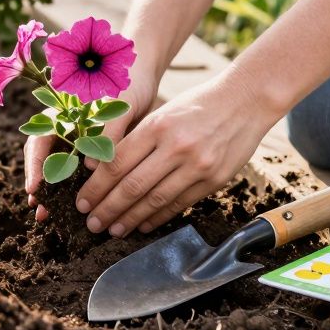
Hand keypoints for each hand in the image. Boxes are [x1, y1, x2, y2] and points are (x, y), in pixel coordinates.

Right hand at [23, 59, 159, 222]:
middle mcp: (65, 127)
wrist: (141, 71)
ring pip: (58, 166)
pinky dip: (74, 187)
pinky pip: (77, 169)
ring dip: (53, 190)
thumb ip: (105, 133)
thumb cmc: (125, 81)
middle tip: (39, 211)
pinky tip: (76, 205)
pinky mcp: (92, 147)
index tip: (34, 189)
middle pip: (43, 158)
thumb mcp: (115, 104)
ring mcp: (77, 138)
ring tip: (48, 216)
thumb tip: (92, 167)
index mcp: (61, 113)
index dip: (34, 166)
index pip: (39, 142)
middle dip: (39, 185)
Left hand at [76, 70, 275, 236]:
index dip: (96, 187)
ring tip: (114, 230)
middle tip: (92, 223)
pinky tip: (143, 225)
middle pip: (132, 186)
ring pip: (155, 200)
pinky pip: (179, 204)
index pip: (116, 164)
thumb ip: (137, 139)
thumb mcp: (163, 112)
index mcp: (157, 126)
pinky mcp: (214, 180)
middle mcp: (175, 147)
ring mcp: (197, 165)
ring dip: (131, 219)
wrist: (246, 100)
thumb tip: (104, 169)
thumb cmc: (198, 104)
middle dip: (108, 209)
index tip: (82, 202)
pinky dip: (158, 217)